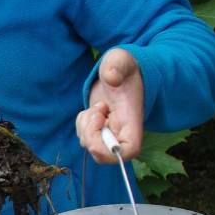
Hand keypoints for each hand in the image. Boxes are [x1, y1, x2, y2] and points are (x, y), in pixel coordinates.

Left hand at [75, 48, 144, 163]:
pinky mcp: (100, 131)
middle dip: (90, 134)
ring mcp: (110, 133)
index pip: (128, 150)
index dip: (110, 149)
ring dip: (85, 127)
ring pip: (91, 146)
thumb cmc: (123, 66)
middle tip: (96, 110)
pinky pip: (85, 138)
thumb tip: (110, 77)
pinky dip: (82, 125)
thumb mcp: (120, 60)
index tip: (100, 123)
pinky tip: (91, 111)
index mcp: (132, 120)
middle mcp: (122, 132)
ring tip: (97, 107)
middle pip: (104, 154)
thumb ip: (116, 66)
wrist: (120, 71)